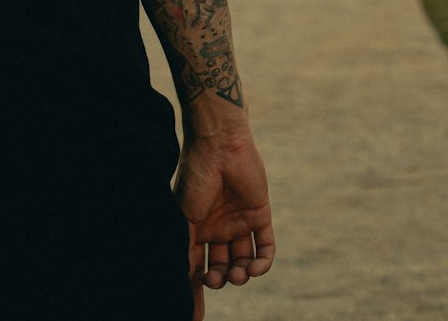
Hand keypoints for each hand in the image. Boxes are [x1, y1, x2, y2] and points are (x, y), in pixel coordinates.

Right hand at [175, 130, 274, 317]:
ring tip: (236, 273)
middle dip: (219, 279)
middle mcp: (218, 227)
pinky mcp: (260, 215)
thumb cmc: (196, 176)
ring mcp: (239, 222)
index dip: (197, 289)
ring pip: (243, 261)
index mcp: (196, 227)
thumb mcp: (184, 216)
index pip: (197, 265)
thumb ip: (185, 248)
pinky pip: (266, 248)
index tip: (195, 314)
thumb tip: (181, 280)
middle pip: (221, 266)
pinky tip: (255, 269)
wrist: (219, 144)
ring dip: (241, 275)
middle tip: (215, 278)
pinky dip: (263, 264)